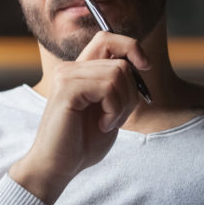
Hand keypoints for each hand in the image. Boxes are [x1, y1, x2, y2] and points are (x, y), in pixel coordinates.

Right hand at [9, 31, 150, 204]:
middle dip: (131, 92)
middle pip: (120, 61)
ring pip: (118, 74)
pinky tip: (102, 125)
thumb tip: (140, 65)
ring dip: (122, 105)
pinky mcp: (67, 90)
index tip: (145, 67)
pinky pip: (108, 87)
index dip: (131, 46)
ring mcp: (66, 76)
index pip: (107, 38)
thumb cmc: (82, 143)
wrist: (58, 166)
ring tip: (107, 123)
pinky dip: (114, 110)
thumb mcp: (109, 109)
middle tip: (116, 116)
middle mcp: (70, 68)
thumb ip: (119, 86)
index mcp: (80, 71)